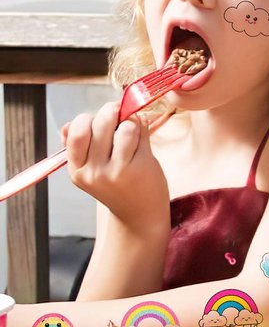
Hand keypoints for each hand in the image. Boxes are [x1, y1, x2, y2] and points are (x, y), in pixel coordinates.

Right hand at [65, 102, 168, 224]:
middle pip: (100, 122)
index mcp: (77, 169)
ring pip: (124, 126)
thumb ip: (79, 147)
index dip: (89, 118)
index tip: (100, 119)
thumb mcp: (91, 170)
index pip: (77, 131)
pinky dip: (142, 127)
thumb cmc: (117, 185)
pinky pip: (139, 133)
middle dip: (111, 112)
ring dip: (131, 121)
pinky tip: (142, 136)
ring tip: (132, 130)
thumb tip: (68, 125)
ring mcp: (116, 171)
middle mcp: (93, 171)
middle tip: (119, 115)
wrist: (139, 214)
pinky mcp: (138, 168)